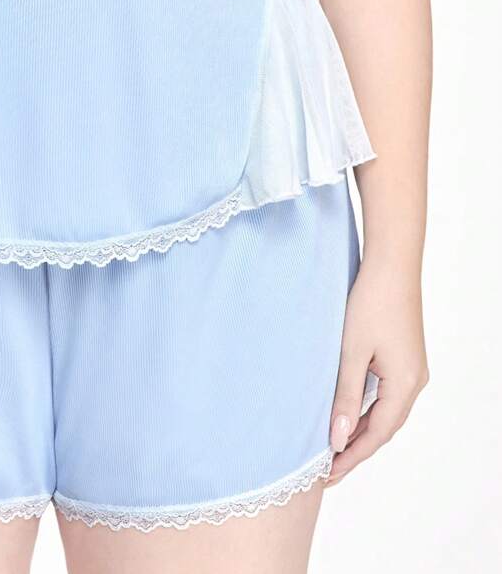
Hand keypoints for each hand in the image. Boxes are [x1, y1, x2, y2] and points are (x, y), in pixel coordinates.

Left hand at [326, 256, 427, 484]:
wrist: (391, 264)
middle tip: (325, 470)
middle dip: (354, 448)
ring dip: (359, 428)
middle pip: (382, 427)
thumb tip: (337, 438)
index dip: (351, 456)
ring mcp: (410, 369)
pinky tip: (345, 412)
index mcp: (405, 385)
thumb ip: (344, 395)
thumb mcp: (352, 351)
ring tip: (331, 447)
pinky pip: (384, 394)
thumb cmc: (370, 303)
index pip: (375, 434)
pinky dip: (364, 408)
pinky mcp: (402, 357)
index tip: (327, 476)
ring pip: (383, 411)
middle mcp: (414, 382)